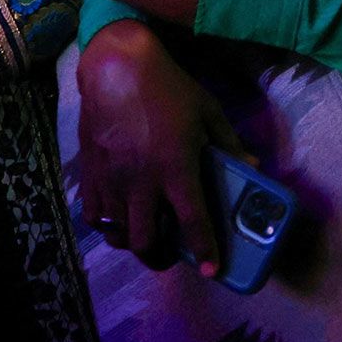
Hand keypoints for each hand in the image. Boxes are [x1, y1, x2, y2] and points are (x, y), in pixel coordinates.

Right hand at [77, 19, 248, 276]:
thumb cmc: (170, 89)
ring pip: (118, 233)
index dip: (204, 249)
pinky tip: (118, 216)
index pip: (192, 221)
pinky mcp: (90, 175)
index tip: (211, 270)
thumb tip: (252, 167)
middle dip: (159, 256)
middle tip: (171, 254)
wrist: (117, 71)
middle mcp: (142, 182)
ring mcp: (112, 181)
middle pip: (145, 241)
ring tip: (146, 235)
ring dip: (133, 240)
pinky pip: (93, 216)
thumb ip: (229, 143)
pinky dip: (106, 224)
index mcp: (176, 168)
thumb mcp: (208, 112)